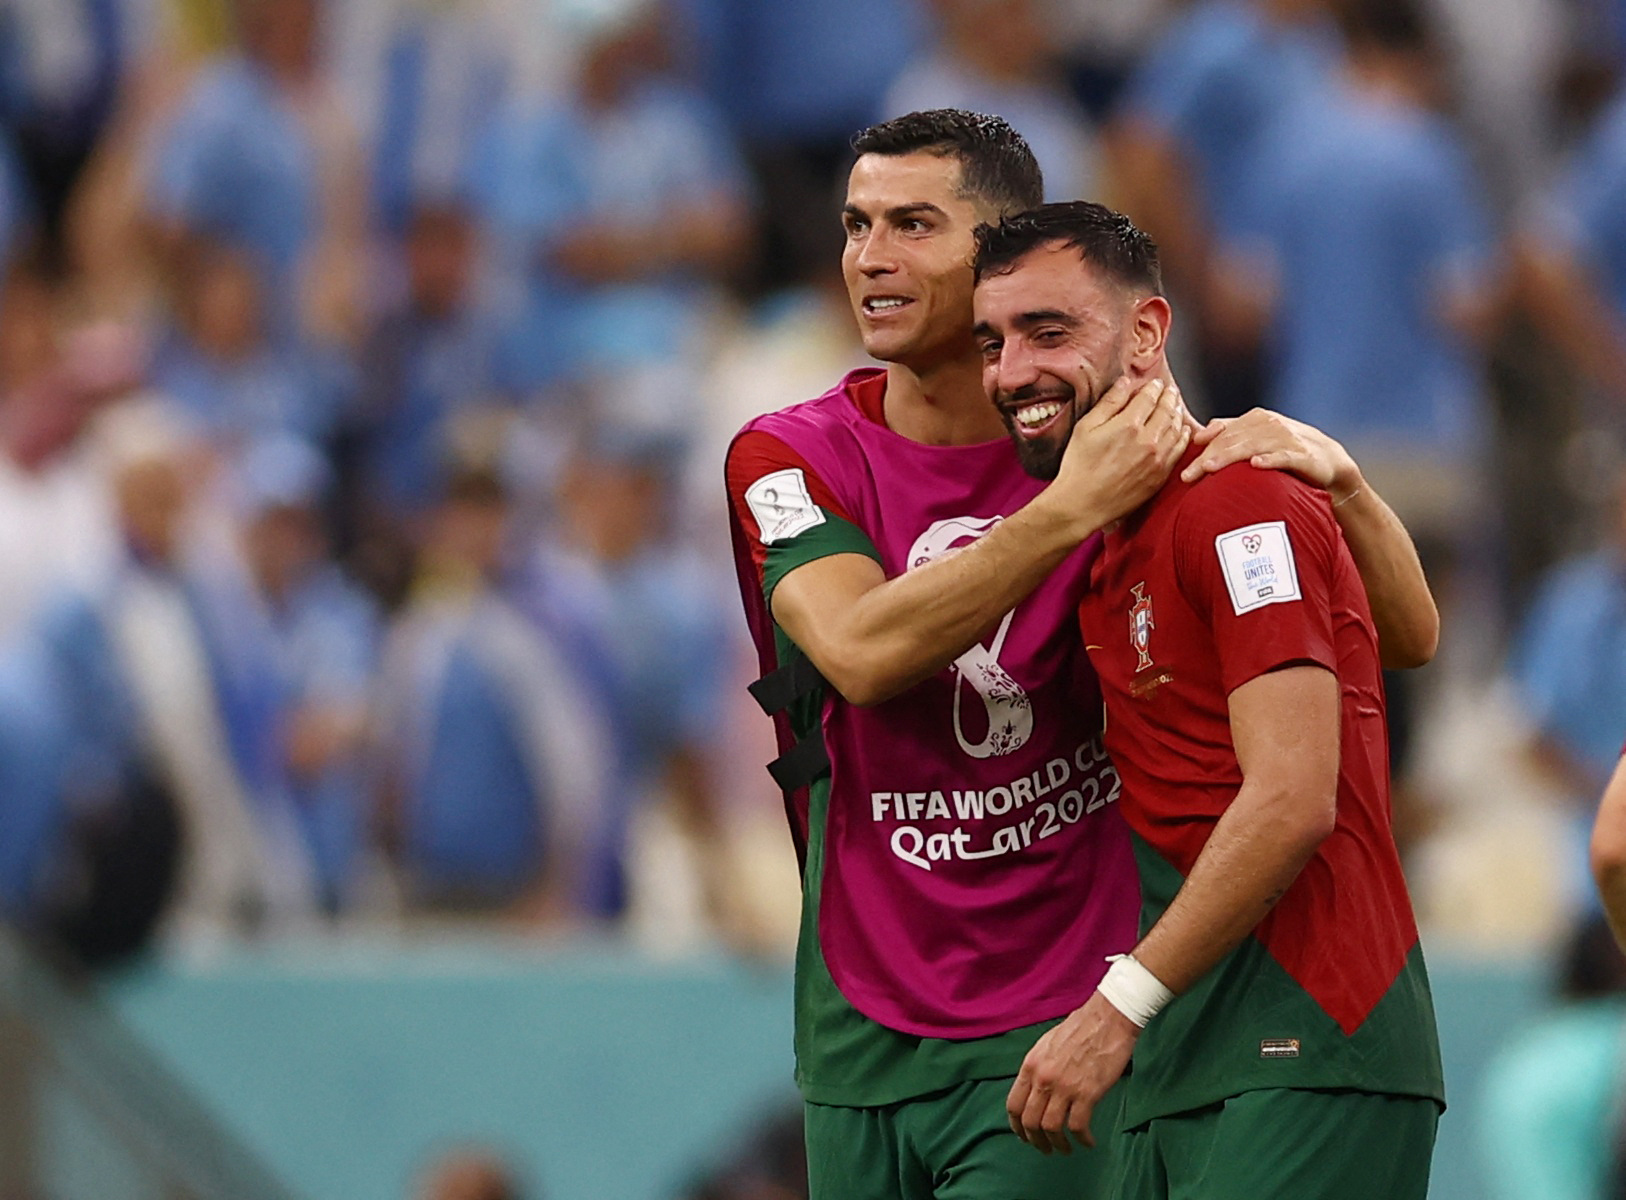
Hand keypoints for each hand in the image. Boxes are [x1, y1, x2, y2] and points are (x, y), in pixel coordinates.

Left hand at [1006, 992, 1138, 1154]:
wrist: (1107, 1019)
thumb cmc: (1079, 1029)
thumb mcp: (1046, 1046)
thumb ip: (1037, 1069)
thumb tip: (1034, 1092)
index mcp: (1030, 1065)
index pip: (1013, 1105)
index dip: (1017, 1126)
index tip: (1024, 1136)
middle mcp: (1043, 1078)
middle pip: (1030, 1121)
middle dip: (1036, 1141)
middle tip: (1045, 1149)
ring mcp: (1064, 1087)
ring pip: (1052, 1128)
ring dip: (1058, 1144)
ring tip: (1066, 1149)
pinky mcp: (1087, 1093)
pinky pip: (1078, 1126)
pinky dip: (1082, 1140)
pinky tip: (1088, 1142)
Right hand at [1048, 377, 1190, 536]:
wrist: (1082, 505)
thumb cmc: (1079, 467)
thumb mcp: (1086, 428)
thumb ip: (1109, 403)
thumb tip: (1125, 383)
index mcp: (1128, 425)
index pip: (1149, 397)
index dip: (1154, 387)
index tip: (1155, 384)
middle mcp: (1148, 440)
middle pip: (1167, 410)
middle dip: (1169, 397)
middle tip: (1170, 391)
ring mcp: (1157, 459)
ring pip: (1177, 429)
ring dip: (1178, 414)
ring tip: (1176, 406)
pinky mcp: (1160, 476)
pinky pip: (1180, 451)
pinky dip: (1184, 436)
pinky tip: (1182, 431)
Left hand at [1181, 408, 1360, 501]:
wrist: (1328, 460)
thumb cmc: (1286, 449)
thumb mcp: (1256, 437)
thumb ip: (1229, 433)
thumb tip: (1197, 435)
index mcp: (1255, 419)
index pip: (1221, 435)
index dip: (1201, 449)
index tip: (1183, 468)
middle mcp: (1268, 424)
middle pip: (1231, 441)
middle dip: (1207, 458)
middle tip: (1188, 475)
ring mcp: (1286, 438)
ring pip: (1252, 447)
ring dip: (1229, 457)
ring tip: (1210, 468)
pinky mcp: (1303, 454)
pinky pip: (1283, 456)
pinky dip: (1270, 459)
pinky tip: (1256, 465)